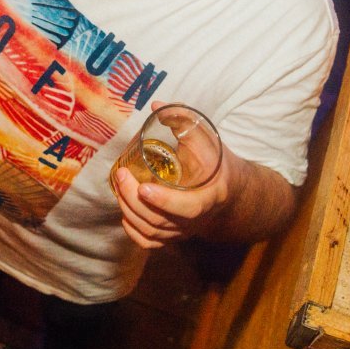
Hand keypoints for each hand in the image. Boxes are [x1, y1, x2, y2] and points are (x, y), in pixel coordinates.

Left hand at [112, 102, 229, 248]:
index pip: (188, 208)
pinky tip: (125, 214)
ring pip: (152, 232)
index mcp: (209, 196)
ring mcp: (184, 231)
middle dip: (134, 200)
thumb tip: (157, 106)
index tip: (144, 188)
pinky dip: (134, 232)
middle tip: (121, 175)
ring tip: (118, 186)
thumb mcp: (207, 140)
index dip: (165, 202)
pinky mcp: (174, 235)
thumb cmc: (216, 162)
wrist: (231, 190)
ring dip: (129, 211)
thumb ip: (184, 122)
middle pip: (161, 220)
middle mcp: (196, 220)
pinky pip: (151, 242)